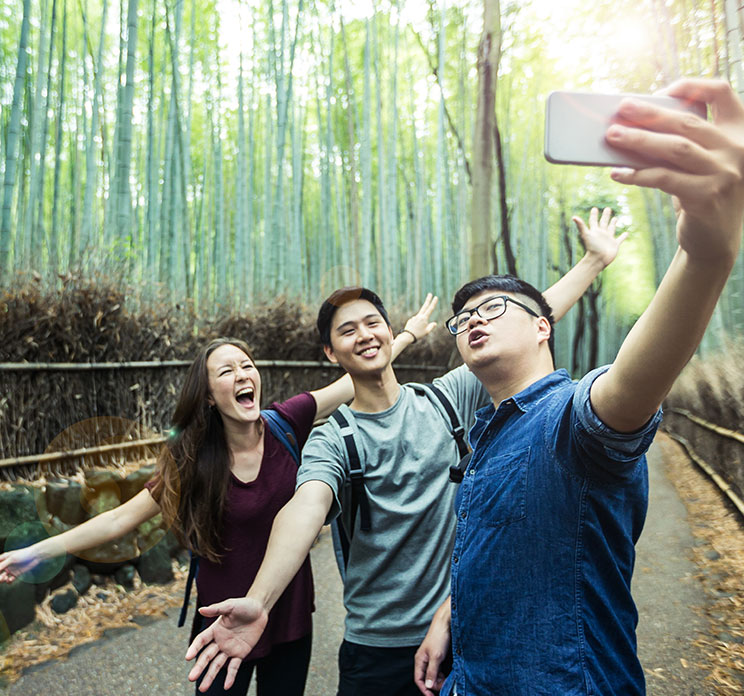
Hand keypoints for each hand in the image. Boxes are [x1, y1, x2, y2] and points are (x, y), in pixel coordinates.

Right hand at [0, 546, 41, 582]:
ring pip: (2, 577)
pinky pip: (10, 580)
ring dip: (2, 579)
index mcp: (3, 558)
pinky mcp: (16, 573)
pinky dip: (9, 581)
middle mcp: (6, 564)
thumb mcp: (12, 558)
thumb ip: (3, 564)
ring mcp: (11, 569)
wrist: (36, 556)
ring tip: (5, 578)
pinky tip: (10, 580)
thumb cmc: (24, 554)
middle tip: (1, 578)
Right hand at [185, 597, 268, 691]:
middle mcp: (220, 641)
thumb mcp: (230, 605)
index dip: (194, 648)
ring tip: (203, 689)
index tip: (188, 657)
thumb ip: (216, 609)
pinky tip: (227, 686)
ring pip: (217, 664)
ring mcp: (229, 649)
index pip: (201, 640)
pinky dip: (230, 676)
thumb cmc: (244, 605)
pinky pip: (234, 667)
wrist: (260, 610)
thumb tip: (201, 609)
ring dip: (210, 676)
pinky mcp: (240, 653)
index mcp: (215, 630)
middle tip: (191, 678)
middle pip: (207, 656)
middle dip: (199, 667)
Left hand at [402, 293, 438, 340]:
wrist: (407, 336)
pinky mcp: (411, 319)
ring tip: (418, 330)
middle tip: (430, 294)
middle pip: (424, 306)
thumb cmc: (418, 334)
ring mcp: (414, 317)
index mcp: (424, 318)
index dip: (433, 303)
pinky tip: (414, 330)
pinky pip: (416, 322)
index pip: (430, 309)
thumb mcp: (427, 331)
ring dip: (421, 322)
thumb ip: (431, 326)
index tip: (435, 297)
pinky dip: (417, 325)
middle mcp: (419, 316)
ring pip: (420, 318)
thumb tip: (435, 323)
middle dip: (428, 300)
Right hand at [414, 605, 450, 694]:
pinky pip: (438, 670)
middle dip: (434, 685)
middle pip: (426, 679)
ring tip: (447, 681)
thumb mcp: (436, 657)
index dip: (424, 689)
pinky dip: (442, 675)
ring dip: (439, 680)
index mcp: (420, 660)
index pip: (418, 680)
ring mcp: (430, 659)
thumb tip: (428, 685)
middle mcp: (423, 660)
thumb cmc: (439, 636)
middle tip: (444, 686)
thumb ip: (432, 672)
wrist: (445, 624)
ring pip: (433, 675)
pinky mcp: (437, 657)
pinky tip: (447, 675)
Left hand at [573, 207, 627, 267]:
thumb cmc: (592, 248)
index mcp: (594, 231)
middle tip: (607, 208)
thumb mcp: (586, 234)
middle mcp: (601, 234)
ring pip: (611, 229)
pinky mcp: (615, 245)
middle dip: (605, 216)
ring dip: (613, 224)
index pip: (593, 221)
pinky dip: (623, 236)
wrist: (598, 260)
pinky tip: (627, 233)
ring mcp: (608, 239)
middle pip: (603, 222)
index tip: (594, 208)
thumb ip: (580, 225)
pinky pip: (620, 239)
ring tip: (615, 218)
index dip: (594, 215)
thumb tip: (574, 217)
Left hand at [608, 79, 743, 262]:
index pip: (723, 93)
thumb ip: (682, 144)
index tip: (663, 91)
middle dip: (651, 113)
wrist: (713, 240)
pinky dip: (637, 174)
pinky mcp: (707, 197)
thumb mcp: (698, 164)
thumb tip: (632, 124)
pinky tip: (617, 173)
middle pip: (688, 122)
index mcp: (739, 133)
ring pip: (675, 148)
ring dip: (639, 140)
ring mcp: (725, 174)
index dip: (693, 86)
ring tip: (612, 135)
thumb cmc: (698, 194)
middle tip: (622, 107)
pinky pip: (664, 179)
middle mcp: (737, 150)